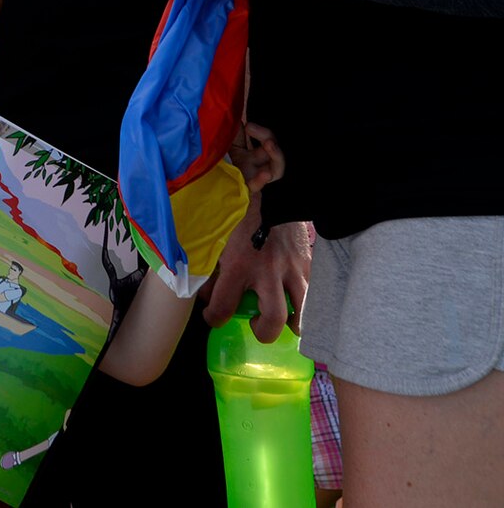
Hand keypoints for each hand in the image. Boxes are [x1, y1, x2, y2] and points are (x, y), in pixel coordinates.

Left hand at [199, 194, 310, 341]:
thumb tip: (205, 293)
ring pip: (303, 311)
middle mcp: (267, 271)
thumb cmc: (237, 211)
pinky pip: (312, 292)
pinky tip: (294, 297)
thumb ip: (209, 266)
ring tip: (285, 321)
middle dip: (263, 331)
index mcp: (238, 264)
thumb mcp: (215, 237)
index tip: (214, 317)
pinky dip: (305, 300)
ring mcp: (291, 268)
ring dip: (294, 321)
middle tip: (256, 325)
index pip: (223, 306)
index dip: (215, 318)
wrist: (270, 187)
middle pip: (273, 319)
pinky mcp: (307, 262)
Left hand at [227, 121, 284, 193]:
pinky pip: (256, 187)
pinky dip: (260, 181)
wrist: (219, 195)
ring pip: (277, 170)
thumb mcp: (230, 150)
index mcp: (255, 156)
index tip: (247, 124)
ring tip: (269, 143)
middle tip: (251, 127)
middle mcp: (260, 167)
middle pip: (274, 151)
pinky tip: (265, 174)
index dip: (262, 132)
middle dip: (267, 136)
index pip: (266, 140)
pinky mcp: (247, 190)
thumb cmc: (229, 170)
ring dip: (276, 155)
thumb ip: (236, 136)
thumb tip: (236, 117)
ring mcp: (256, 179)